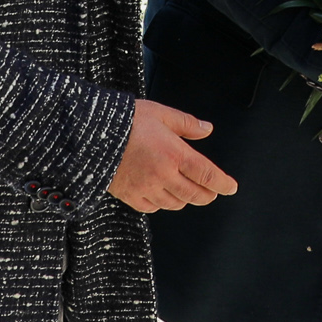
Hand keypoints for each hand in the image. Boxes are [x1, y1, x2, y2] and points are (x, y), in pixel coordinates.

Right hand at [108, 100, 237, 211]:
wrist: (90, 134)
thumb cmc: (126, 120)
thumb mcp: (161, 113)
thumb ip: (187, 124)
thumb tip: (207, 129)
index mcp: (174, 153)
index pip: (207, 174)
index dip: (222, 184)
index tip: (231, 188)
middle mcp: (163, 174)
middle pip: (194, 194)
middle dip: (207, 195)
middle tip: (212, 192)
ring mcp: (146, 188)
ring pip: (175, 204)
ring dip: (186, 199)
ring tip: (188, 191)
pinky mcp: (130, 195)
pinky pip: (153, 208)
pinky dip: (162, 204)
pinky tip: (163, 195)